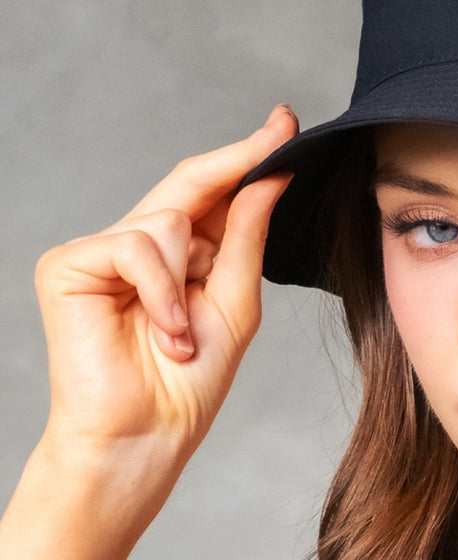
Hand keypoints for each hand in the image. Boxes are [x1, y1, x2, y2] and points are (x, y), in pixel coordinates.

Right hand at [33, 105, 296, 471]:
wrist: (146, 437)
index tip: (286, 123)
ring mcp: (101, 252)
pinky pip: (134, 245)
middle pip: (189, 184)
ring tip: (182, 337)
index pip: (213, 193)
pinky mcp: (69, 265)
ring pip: (163, 219)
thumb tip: (269, 177)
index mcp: (180, 255)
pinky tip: (164, 333)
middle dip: (237, 163)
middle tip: (281, 131)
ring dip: (186, 281)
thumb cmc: (188, 386)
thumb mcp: (234, 304)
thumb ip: (246, 239)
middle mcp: (139, 244)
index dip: (248, 157)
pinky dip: (159, 291)